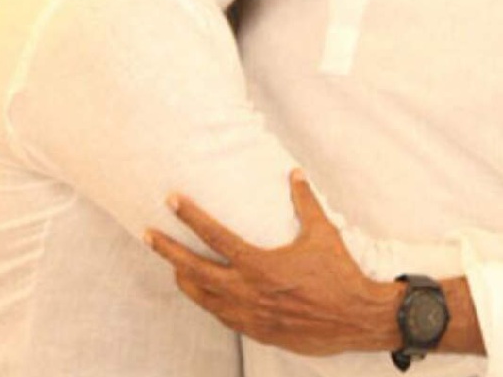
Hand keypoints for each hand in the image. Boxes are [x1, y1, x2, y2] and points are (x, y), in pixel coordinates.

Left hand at [145, 171, 401, 355]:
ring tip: (171, 266)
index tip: (172, 200)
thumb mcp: (324, 232)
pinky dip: (208, 302)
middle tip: (147, 234)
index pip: (215, 236)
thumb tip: (295, 172)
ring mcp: (249, 315)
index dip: (190, 217)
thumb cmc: (340, 273)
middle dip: (168, 251)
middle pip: (194, 270)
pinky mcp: (257, 331)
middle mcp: (248, 291)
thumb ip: (305, 201)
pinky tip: (204, 294)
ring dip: (184, 279)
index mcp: (260, 264)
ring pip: (203, 297)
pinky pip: (222, 316)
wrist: (354, 318)